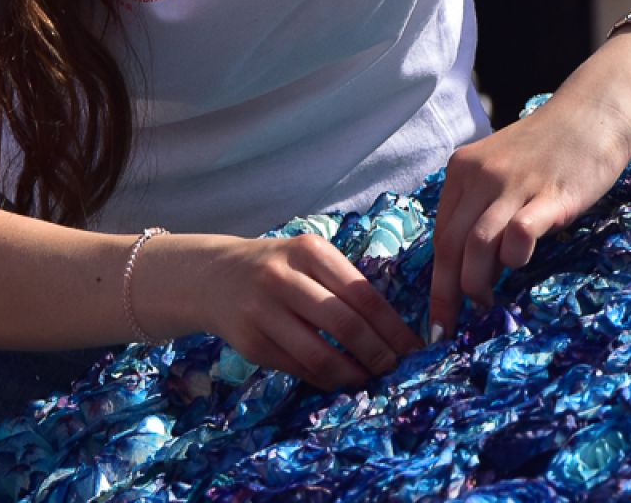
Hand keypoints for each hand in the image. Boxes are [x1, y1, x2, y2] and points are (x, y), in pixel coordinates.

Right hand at [185, 234, 423, 389]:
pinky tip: (340, 379)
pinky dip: (325, 379)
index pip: (363, 295)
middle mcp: (283, 278)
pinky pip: (298, 368)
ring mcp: (262, 312)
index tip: (415, 348)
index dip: (393, 327)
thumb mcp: (310, 261)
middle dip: (378, 353)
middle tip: (397, 369)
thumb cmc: (279, 268)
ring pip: (320, 354)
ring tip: (371, 379)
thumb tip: (394, 332)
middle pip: (345, 325)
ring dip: (353, 374)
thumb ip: (345, 287)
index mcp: (310, 252)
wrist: (215, 276)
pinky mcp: (249, 343)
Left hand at [428, 85, 630, 341]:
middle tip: (453, 327)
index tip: (438, 316)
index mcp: (463, 170)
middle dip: (448, 293)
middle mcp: (481, 175)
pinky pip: (518, 232)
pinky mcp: (551, 195)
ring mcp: (515, 184)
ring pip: (477, 244)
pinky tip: (520, 262)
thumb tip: (469, 264)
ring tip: (486, 305)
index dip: (436, 280)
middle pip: (451, 245)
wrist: (595, 109)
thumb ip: (482, 206)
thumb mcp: (501, 168)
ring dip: (477, 284)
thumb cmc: (549, 147)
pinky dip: (514, 256)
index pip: (439, 234)